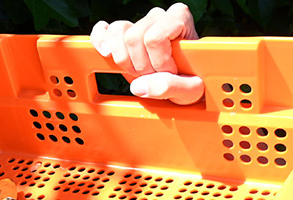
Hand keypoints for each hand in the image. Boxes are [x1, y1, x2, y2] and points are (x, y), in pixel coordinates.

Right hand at [89, 4, 203, 104]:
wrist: (183, 82)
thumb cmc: (193, 81)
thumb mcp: (191, 90)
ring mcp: (140, 24)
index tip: (169, 72)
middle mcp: (159, 17)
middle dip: (141, 65)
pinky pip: (104, 30)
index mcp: (180, 19)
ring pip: (118, 33)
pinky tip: (105, 53)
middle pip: (133, 36)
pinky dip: (100, 40)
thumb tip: (141, 86)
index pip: (154, 37)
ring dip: (124, 60)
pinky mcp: (123, 34)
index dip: (158, 61)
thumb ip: (172, 87)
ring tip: (139, 72)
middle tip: (154, 76)